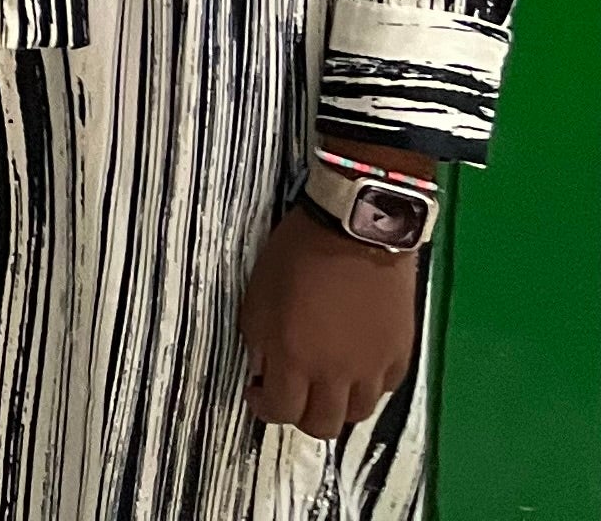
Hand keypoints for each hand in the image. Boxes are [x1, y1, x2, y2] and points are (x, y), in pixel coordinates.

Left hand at [240, 200, 424, 439]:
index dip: (263, 406)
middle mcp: (336, 374)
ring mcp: (373, 368)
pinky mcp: (400, 355)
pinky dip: (367, 385)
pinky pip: (384, 389)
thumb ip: (259, 341)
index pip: (280, 412)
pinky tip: (355, 363)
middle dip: (301, 414)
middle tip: (291, 391)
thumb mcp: (257, 296)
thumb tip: (263, 370)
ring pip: (357, 414)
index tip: (258, 390)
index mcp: (295, 359)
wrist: (355, 231)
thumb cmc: (297, 254)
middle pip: (322, 426)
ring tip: (325, 380)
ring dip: (337, 404)